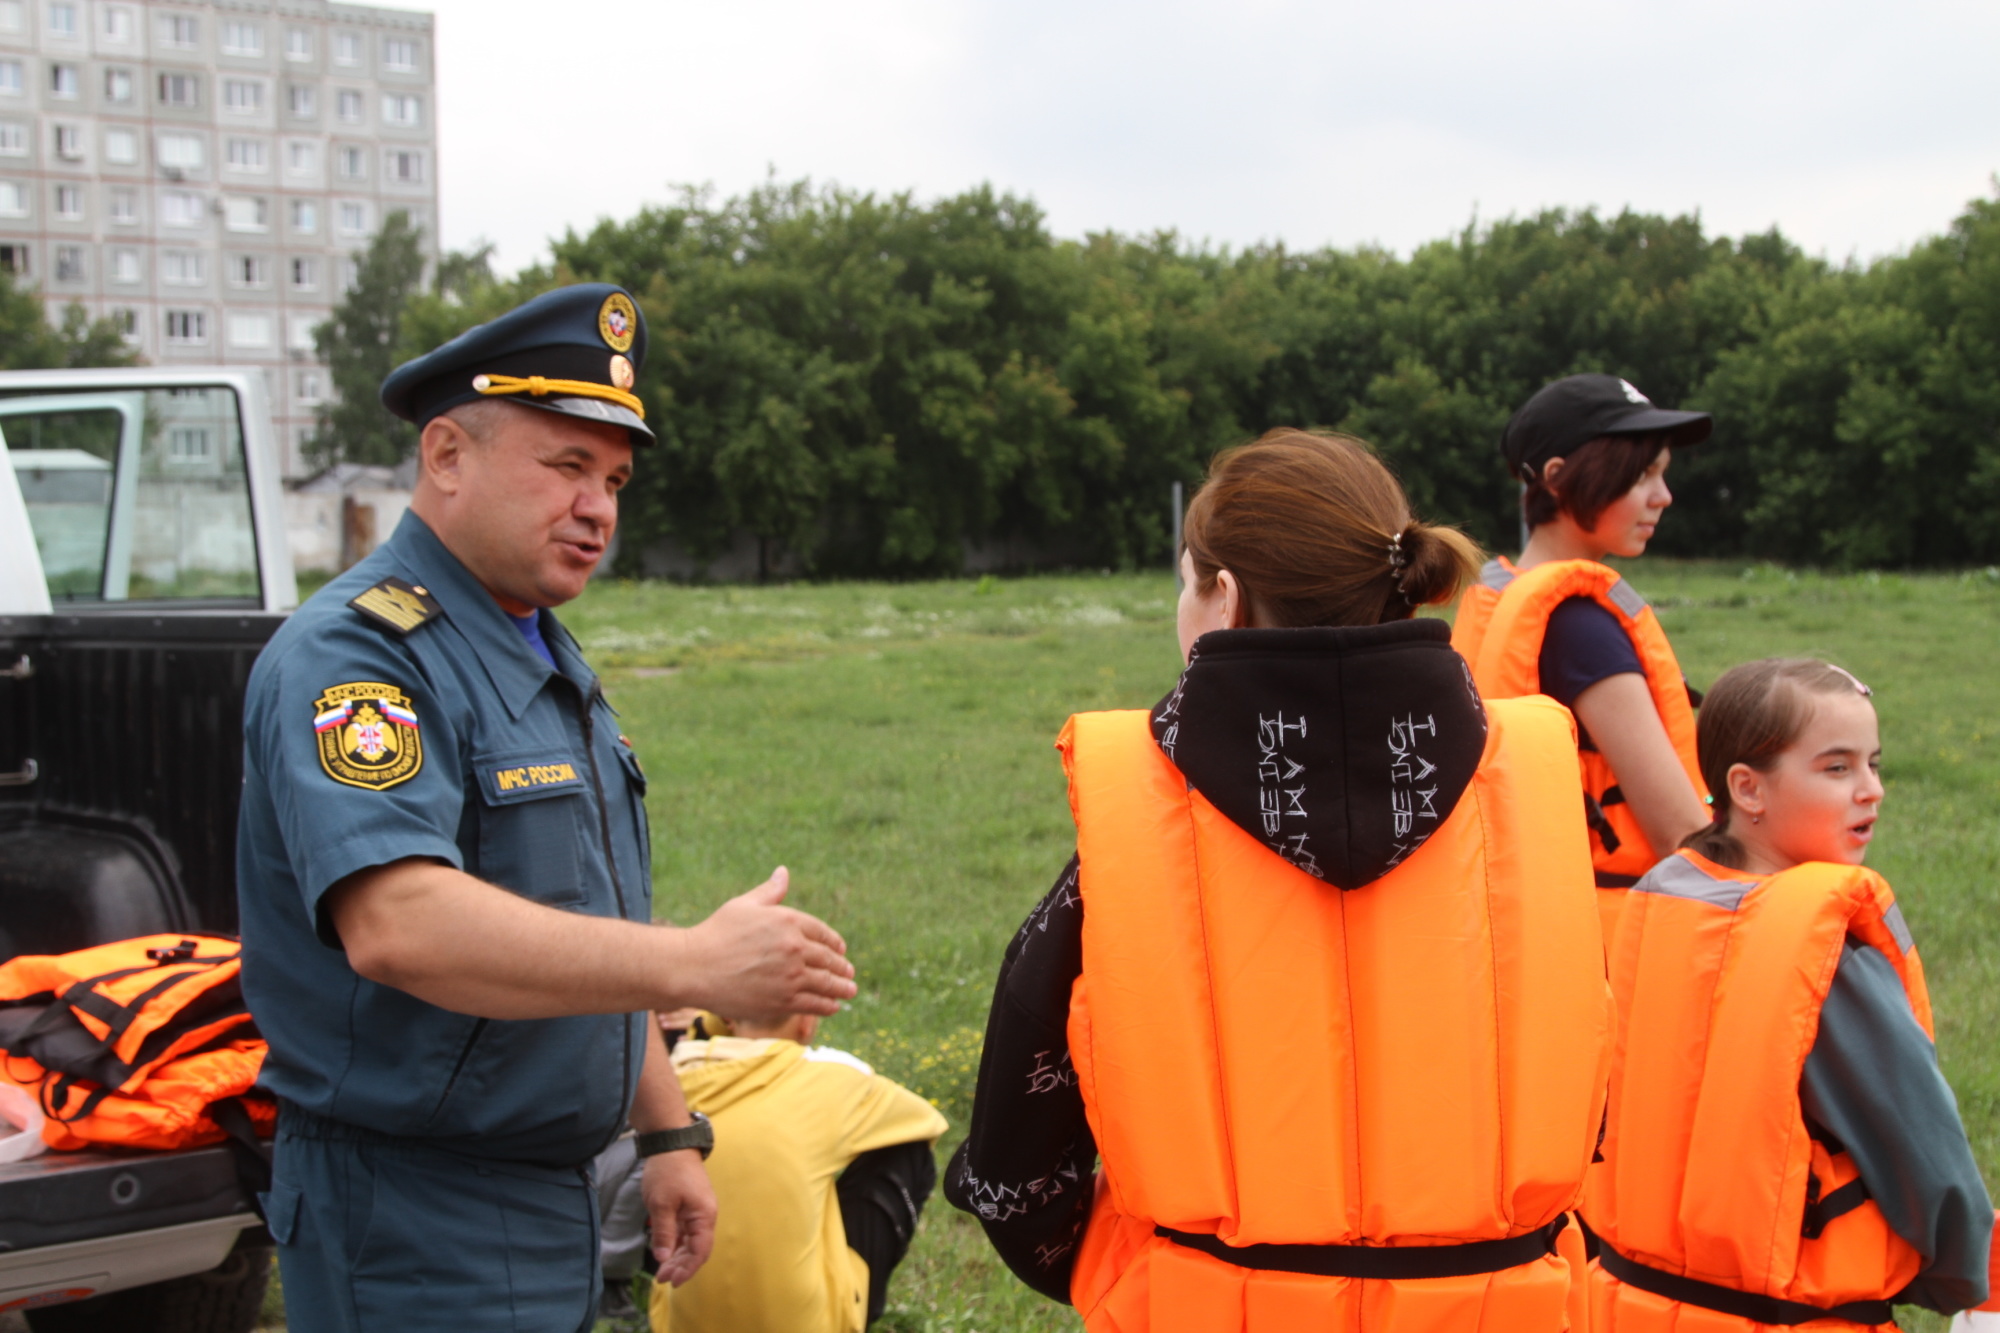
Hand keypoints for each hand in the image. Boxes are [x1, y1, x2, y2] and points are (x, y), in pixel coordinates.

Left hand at [643, 1148, 716, 1286]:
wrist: (670, 1143)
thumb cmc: (668, 1171)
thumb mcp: (661, 1204)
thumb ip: (664, 1233)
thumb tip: (663, 1259)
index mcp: (703, 1215)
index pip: (700, 1251)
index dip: (688, 1269)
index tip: (672, 1281)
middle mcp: (704, 1215)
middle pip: (696, 1249)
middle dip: (680, 1266)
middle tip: (661, 1279)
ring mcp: (696, 1211)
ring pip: (689, 1242)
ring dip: (677, 1257)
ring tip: (661, 1272)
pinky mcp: (688, 1207)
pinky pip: (684, 1231)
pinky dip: (675, 1244)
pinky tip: (664, 1253)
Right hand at [684, 868, 856, 1016]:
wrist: (694, 967)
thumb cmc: (716, 933)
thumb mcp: (744, 905)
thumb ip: (770, 892)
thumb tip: (783, 872)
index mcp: (788, 921)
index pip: (822, 932)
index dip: (835, 943)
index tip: (840, 949)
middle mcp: (794, 948)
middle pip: (828, 959)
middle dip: (841, 967)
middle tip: (849, 973)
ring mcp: (791, 976)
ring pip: (826, 984)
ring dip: (841, 988)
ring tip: (849, 991)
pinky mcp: (783, 1001)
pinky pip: (814, 1004)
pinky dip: (827, 1006)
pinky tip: (832, 1006)